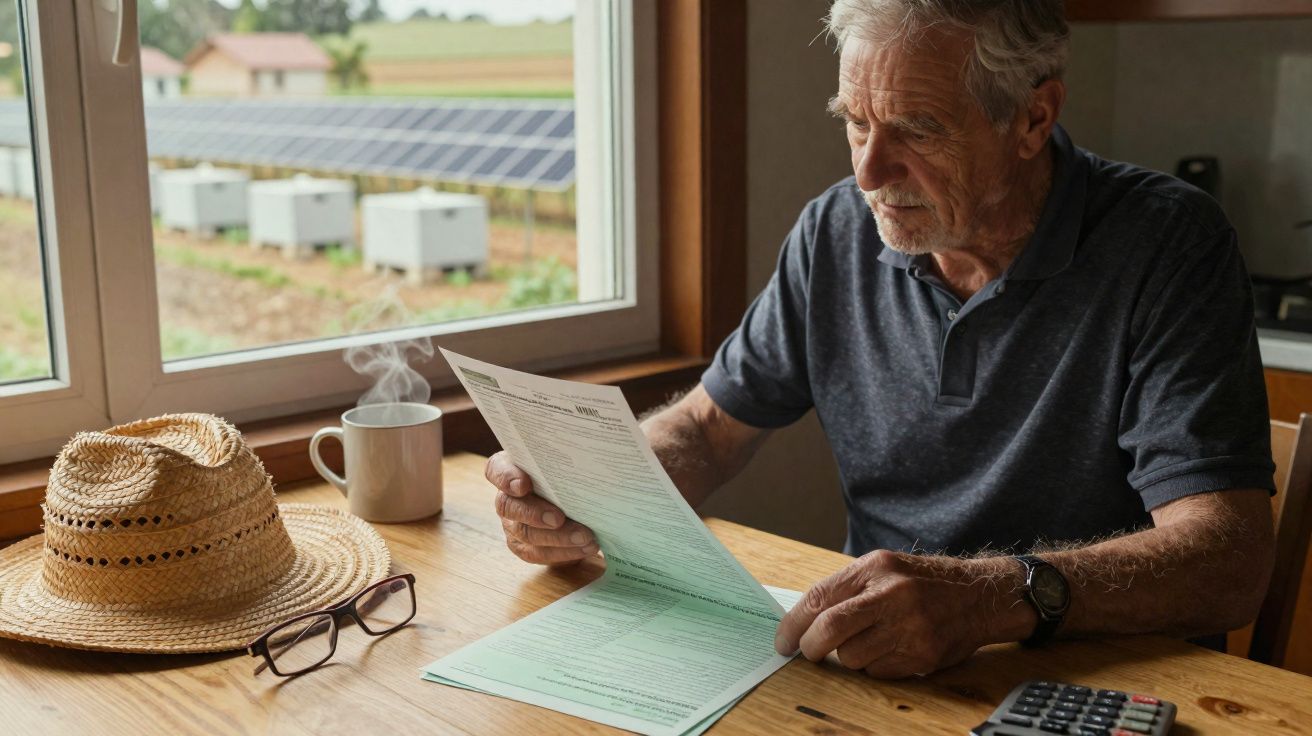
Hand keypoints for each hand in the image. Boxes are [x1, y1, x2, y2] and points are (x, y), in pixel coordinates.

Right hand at [484, 451, 598, 565]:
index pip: (497, 469)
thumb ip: (562, 458)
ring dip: (558, 538)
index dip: (506, 478)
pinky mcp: (523, 545)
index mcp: (509, 469)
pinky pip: (537, 553)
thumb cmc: (564, 472)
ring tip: (585, 537)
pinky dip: (563, 552)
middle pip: (509, 506)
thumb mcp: (562, 461)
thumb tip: (586, 455)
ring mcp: (512, 523)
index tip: (523, 484)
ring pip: (526, 534)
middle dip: (535, 514)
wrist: (571, 496)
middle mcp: (506, 497)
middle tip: (559, 518)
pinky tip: (584, 548)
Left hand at [774, 550, 1022, 678]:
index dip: (793, 624)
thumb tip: (802, 622)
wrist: (979, 596)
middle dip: (811, 647)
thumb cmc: (921, 582)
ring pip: (851, 657)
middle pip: (830, 630)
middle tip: (808, 653)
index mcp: (875, 568)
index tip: (782, 642)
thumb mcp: (883, 569)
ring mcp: (909, 627)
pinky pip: (877, 672)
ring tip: (868, 641)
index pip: (819, 598)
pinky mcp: (923, 654)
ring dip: (848, 656)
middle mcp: (892, 595)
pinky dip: (875, 666)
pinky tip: (891, 649)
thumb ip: (846, 590)